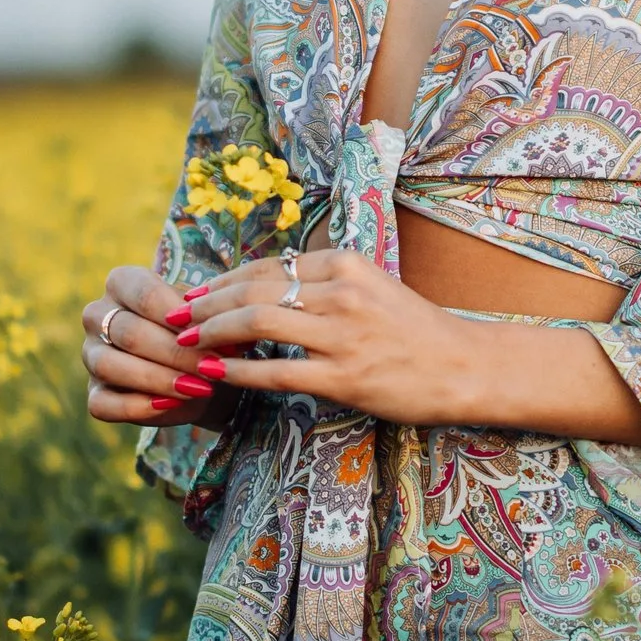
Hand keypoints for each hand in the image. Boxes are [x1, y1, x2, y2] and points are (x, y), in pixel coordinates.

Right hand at [81, 264, 227, 428]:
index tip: (215, 333)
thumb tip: (217, 328)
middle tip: (213, 367)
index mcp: (121, 283)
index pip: (146, 295)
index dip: (182, 317)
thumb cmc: (198, 333)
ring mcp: (90, 354)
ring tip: (198, 387)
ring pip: (110, 366)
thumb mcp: (204, 318)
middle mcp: (97, 315)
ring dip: (159, 379)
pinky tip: (173, 404)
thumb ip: (204, 319)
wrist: (199, 373)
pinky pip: (104, 404)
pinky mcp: (94, 393)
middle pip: (130, 333)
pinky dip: (139, 407)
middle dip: (176, 353)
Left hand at [178, 248, 475, 423]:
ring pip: (258, 322)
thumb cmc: (414, 330)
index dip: (222, 281)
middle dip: (206, 303)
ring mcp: (342, 335)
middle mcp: (340, 292)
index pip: (265, 266)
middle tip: (176, 316)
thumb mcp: (370, 288)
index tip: (195, 293)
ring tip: (188, 342)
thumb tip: (267, 286)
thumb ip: (323, 283)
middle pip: (253, 289)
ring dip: (214, 331)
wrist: (464, 366)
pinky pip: (277, 371)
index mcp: (343, 264)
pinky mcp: (344, 376)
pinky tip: (216, 373)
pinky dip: (240, 370)